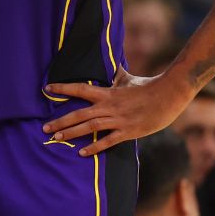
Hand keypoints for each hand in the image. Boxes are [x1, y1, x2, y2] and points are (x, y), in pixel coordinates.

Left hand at [43, 69, 191, 156]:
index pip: (80, 89)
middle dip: (61, 121)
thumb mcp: (128, 78)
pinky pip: (108, 141)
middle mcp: (109, 106)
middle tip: (45, 128)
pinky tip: (82, 153)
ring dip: (71, 133)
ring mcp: (118, 120)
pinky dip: (94, 147)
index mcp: (107, 93)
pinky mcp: (128, 131)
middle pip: (79, 114)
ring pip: (89, 127)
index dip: (63, 88)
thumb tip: (111, 62)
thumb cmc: (148, 85)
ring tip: (56, 139)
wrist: (169, 95)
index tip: (48, 89)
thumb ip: (116, 74)